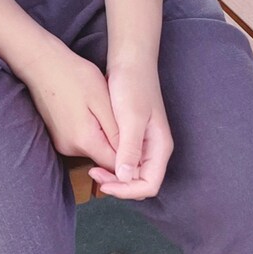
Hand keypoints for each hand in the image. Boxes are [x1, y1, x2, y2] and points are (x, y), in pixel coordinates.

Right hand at [19, 39, 119, 172]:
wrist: (41, 64)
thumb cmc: (74, 76)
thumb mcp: (102, 100)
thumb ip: (116, 132)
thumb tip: (128, 158)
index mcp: (84, 140)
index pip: (116, 164)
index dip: (131, 156)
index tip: (140, 137)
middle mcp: (70, 148)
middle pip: (104, 158)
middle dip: (119, 145)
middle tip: (126, 120)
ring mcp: (62, 144)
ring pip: (94, 149)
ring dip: (105, 136)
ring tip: (106, 112)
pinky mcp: (58, 137)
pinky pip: (82, 142)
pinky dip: (92, 132)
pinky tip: (92, 112)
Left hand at [88, 61, 172, 199]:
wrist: (130, 63)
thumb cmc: (132, 86)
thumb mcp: (130, 118)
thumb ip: (129, 148)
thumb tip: (124, 177)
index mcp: (159, 147)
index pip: (149, 185)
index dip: (127, 190)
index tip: (103, 184)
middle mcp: (155, 149)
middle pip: (140, 182)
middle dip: (118, 185)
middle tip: (93, 173)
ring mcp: (144, 144)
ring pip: (132, 173)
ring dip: (114, 176)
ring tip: (92, 168)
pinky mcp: (133, 137)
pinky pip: (125, 160)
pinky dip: (112, 164)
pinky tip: (97, 158)